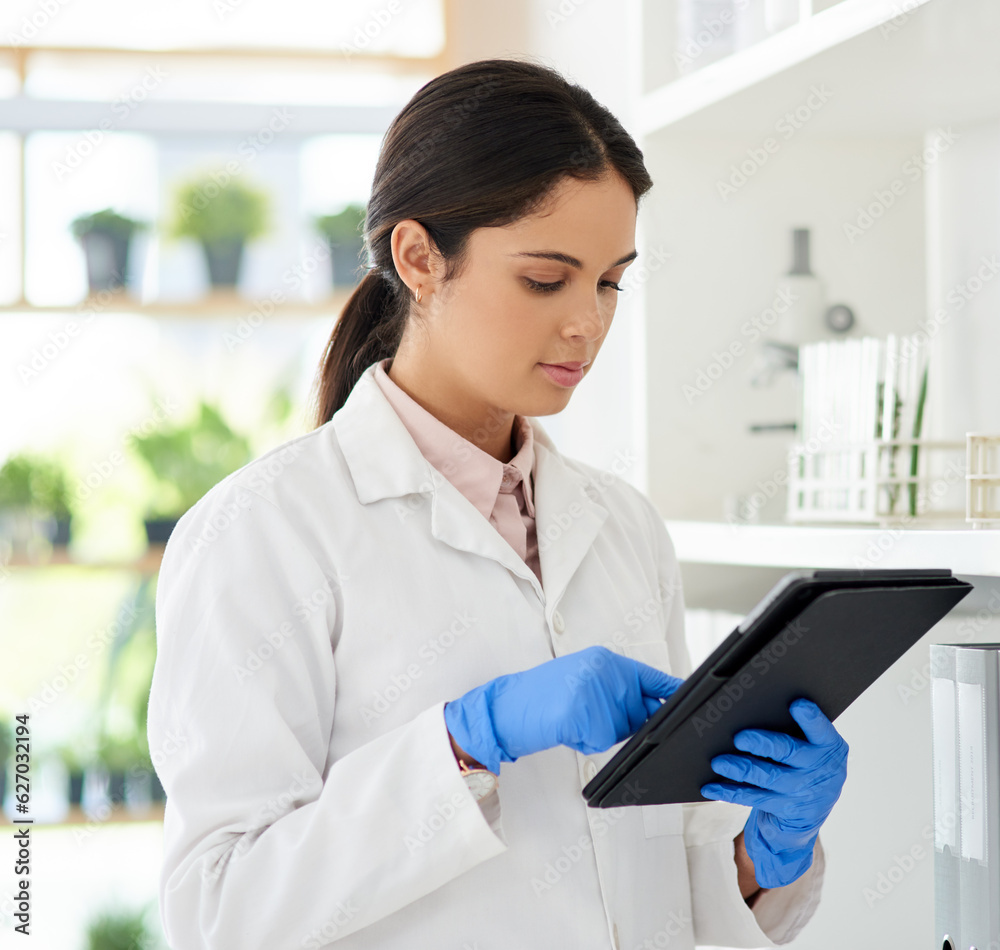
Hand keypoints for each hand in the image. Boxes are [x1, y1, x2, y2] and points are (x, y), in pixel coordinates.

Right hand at [444, 645, 683, 774]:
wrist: (507, 706)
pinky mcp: (589, 719)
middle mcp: (606, 673)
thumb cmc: (543, 695)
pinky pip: (602, 741)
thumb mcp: (581, 678)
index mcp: (606, 660)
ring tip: (573, 718)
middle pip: (640, 710)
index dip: (673, 691)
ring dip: (602, 732)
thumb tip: (651, 710)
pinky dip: (586, 741)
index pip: (652, 677)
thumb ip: (615, 689)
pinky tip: (566, 727)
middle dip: (630, 721)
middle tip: (592, 715)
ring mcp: (599, 695)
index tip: (695, 700)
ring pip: (621, 730)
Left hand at [701, 698, 847, 887]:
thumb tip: (752, 707)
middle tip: (739, 737)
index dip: (810, 718)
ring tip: (719, 762)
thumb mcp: (813, 745)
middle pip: (788, 752)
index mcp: (828, 745)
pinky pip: (753, 798)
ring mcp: (802, 791)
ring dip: (740, 769)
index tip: (797, 704)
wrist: (813, 807)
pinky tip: (711, 786)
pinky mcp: (784, 809)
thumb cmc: (805, 761)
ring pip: (767, 777)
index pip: (821, 730)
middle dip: (762, 744)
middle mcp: (818, 769)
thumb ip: (796, 728)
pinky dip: (729, 792)